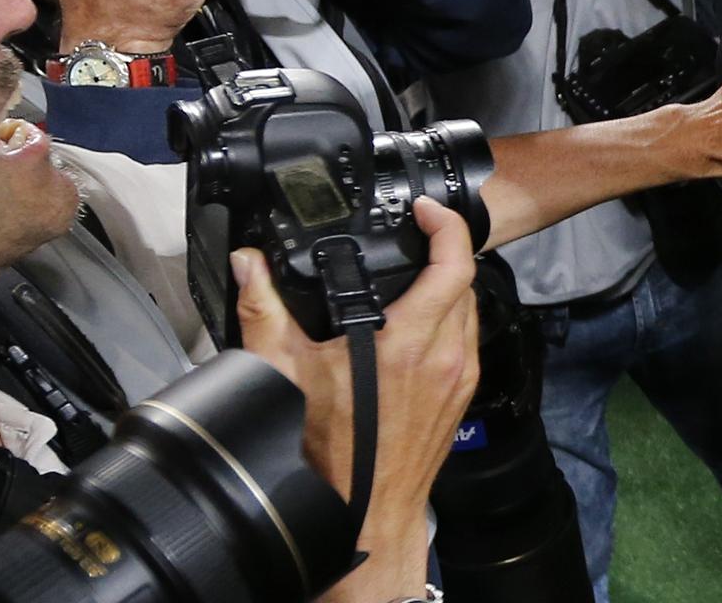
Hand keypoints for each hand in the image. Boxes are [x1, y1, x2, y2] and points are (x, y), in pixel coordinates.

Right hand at [235, 197, 478, 600]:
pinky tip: (424, 321)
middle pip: (467, 281)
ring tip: (420, 270)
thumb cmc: (330, 451)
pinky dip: (452, 319)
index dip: (447, 226)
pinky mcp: (461, 396)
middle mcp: (445, 357)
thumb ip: (263, 311)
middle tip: (421, 232)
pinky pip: (468, 340)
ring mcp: (459, 378)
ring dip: (451, 284)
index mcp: (408, 343)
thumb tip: (249, 265)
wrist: (366, 509)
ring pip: (471, 310)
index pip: (452, 266)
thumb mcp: (284, 373)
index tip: (428, 211)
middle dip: (447, 249)